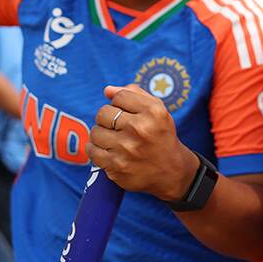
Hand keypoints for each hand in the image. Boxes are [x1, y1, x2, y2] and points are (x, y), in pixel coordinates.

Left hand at [86, 84, 198, 199]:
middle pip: (103, 112)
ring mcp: (127, 149)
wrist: (171, 171)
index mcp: (152, 112)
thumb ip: (134, 94)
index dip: (120, 104)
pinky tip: (106, 149)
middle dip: (108, 118)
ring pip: (95, 132)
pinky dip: (95, 149)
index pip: (119, 96)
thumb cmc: (160, 136)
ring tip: (113, 139)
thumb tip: (107, 90)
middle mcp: (140, 129)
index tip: (127, 113)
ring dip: (101, 134)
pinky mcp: (116, 166)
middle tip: (118, 127)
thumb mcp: (157, 110)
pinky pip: (91, 150)